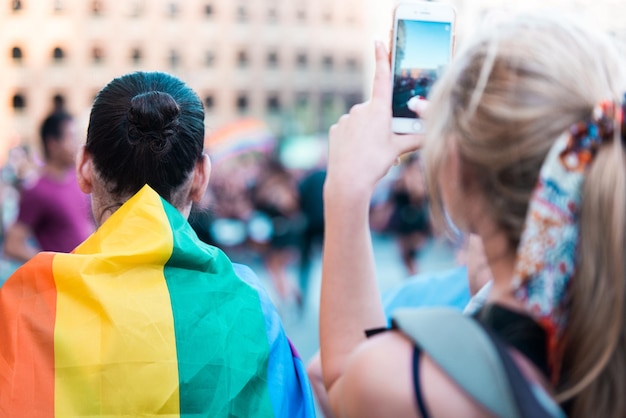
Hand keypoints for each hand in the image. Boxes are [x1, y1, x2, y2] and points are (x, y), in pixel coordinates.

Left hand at [325, 41, 422, 196]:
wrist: (348, 180)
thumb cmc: (375, 163)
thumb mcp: (399, 150)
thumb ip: (415, 139)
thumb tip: (432, 134)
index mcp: (379, 109)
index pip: (382, 78)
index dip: (382, 58)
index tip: (379, 41)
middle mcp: (361, 109)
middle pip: (376, 110)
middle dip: (381, 123)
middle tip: (383, 144)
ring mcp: (346, 118)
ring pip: (361, 121)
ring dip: (367, 132)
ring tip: (368, 153)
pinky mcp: (336, 129)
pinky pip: (348, 129)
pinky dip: (353, 138)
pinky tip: (355, 152)